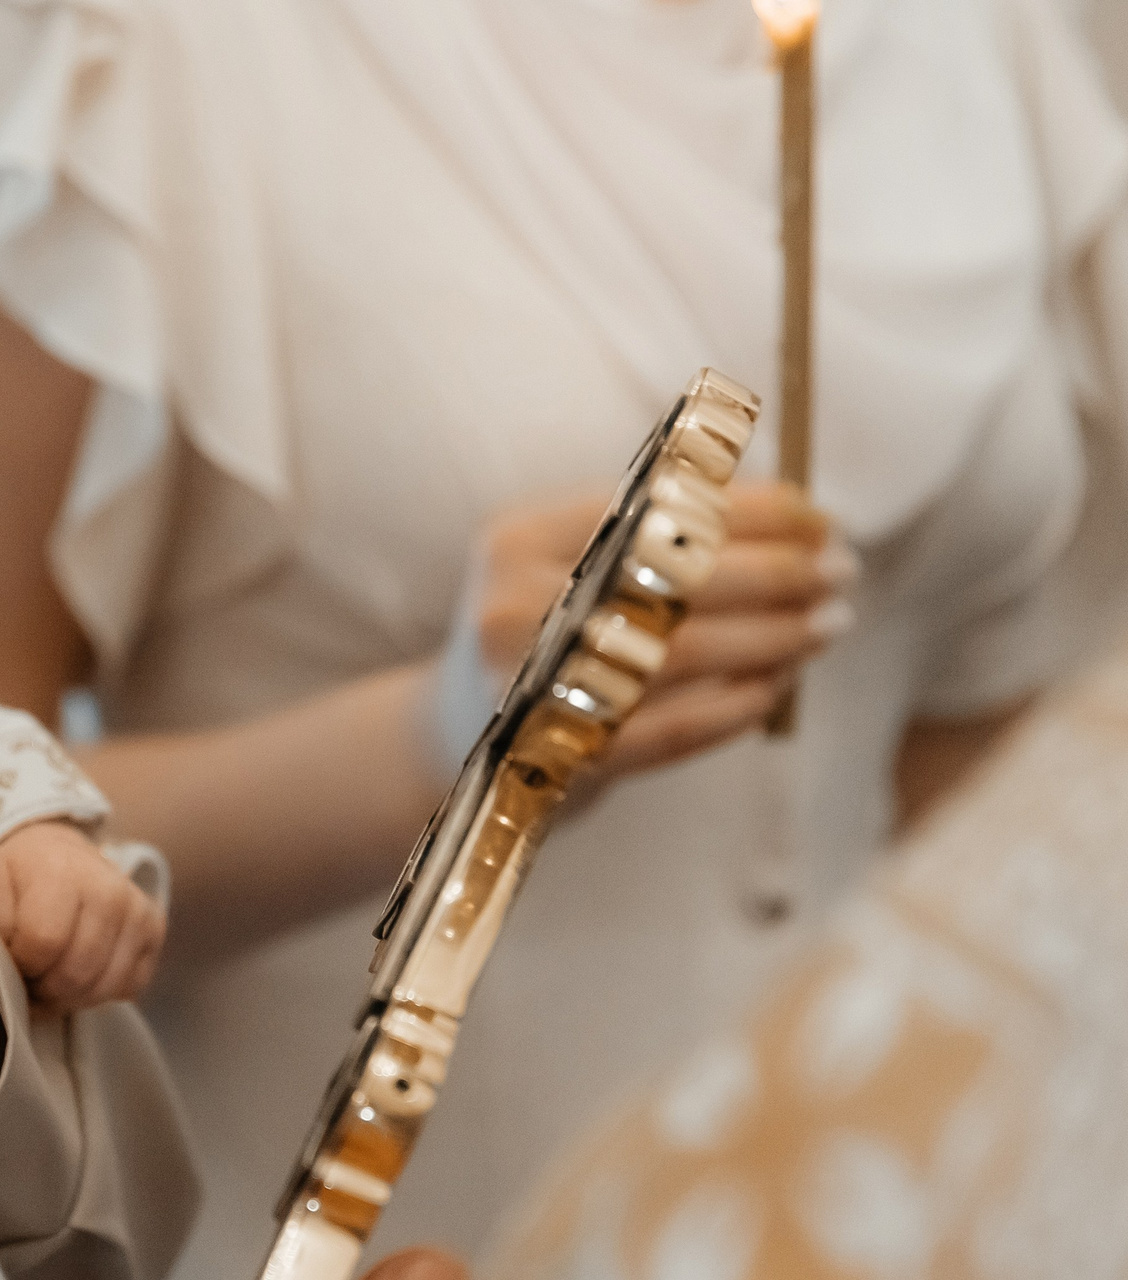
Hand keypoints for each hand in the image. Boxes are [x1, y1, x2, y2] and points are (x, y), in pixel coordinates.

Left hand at [0, 821, 164, 1009]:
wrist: (60, 853)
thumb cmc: (19, 876)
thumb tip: (14, 965)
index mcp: (62, 872)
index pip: (43, 945)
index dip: (22, 965)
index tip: (14, 958)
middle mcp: (109, 889)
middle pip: (75, 973)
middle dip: (44, 989)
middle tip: (30, 979)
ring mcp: (137, 910)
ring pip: (103, 987)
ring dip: (70, 997)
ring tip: (50, 980)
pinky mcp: (154, 929)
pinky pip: (128, 987)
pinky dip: (99, 992)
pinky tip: (80, 974)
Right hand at [475, 481, 850, 777]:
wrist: (451, 742)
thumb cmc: (538, 639)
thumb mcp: (564, 569)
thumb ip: (649, 537)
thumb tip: (794, 517)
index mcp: (519, 540)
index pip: (657, 509)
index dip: (752, 511)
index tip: (820, 519)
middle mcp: (514, 606)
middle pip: (677, 577)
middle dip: (779, 572)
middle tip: (842, 571)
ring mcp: (532, 686)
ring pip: (683, 651)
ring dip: (775, 637)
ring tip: (829, 624)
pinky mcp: (557, 755)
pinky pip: (670, 729)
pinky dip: (735, 707)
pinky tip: (776, 687)